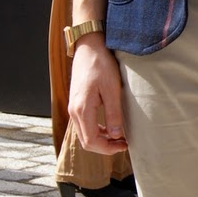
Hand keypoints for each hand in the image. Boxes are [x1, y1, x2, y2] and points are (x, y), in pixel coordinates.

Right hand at [67, 39, 127, 153]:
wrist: (88, 48)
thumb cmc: (101, 65)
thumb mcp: (112, 90)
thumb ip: (113, 114)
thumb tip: (116, 136)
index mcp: (81, 109)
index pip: (91, 141)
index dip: (108, 149)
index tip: (124, 145)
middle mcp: (74, 111)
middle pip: (86, 142)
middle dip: (105, 147)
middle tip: (123, 144)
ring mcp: (73, 107)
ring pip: (84, 134)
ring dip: (101, 140)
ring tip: (119, 137)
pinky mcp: (76, 103)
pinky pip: (83, 125)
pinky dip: (96, 131)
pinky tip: (109, 128)